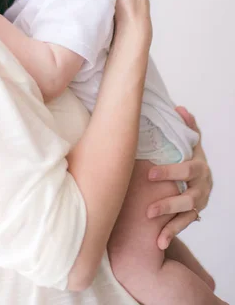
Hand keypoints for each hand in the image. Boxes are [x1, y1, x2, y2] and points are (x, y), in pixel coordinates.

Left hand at [147, 106, 212, 248]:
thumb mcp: (189, 139)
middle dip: (168, 202)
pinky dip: (172, 233)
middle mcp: (202, 184)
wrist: (199, 173)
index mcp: (199, 164)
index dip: (169, 171)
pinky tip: (158, 242)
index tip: (149, 173)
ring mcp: (199, 200)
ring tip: (151, 224)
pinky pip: (184, 225)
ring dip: (169, 221)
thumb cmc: (188, 153)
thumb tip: (179, 108)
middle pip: (188, 196)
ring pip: (187, 213)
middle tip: (148, 209)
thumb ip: (187, 126)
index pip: (187, 169)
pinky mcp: (194, 213)